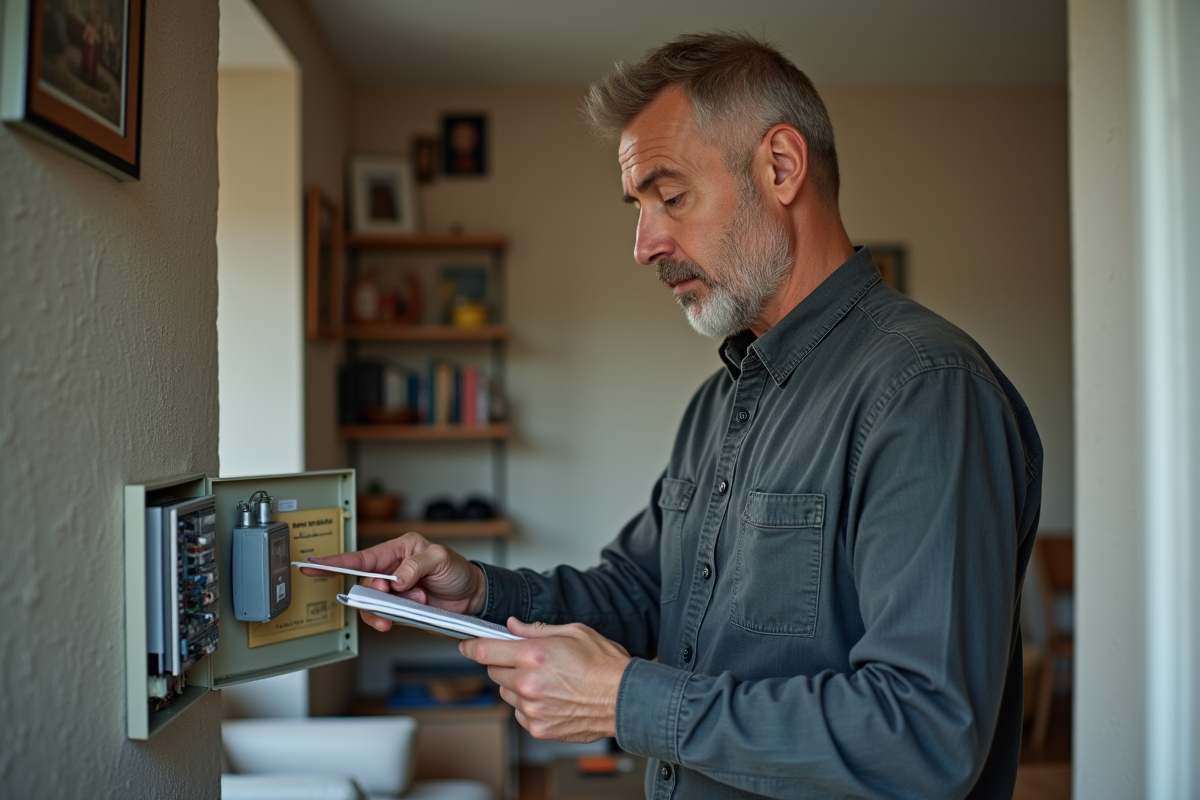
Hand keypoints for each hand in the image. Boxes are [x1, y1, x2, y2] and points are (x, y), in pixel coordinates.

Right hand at [302, 532, 485, 630]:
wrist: (472, 597)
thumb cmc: (458, 571)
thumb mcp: (441, 558)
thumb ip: (416, 565)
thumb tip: (396, 578)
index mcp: (399, 550)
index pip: (362, 556)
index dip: (336, 561)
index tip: (314, 565)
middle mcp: (393, 570)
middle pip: (364, 582)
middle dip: (373, 590)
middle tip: (389, 593)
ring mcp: (395, 592)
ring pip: (371, 603)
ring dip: (382, 608)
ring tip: (405, 606)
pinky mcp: (399, 610)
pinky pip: (382, 616)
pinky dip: (387, 619)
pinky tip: (398, 618)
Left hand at [459, 620, 630, 742]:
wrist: (625, 699)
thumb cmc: (605, 665)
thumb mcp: (573, 632)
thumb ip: (536, 629)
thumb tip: (513, 626)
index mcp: (534, 656)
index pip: (486, 650)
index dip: (472, 646)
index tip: (467, 646)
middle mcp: (528, 684)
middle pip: (495, 671)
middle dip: (505, 663)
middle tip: (529, 660)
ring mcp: (532, 709)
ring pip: (506, 694)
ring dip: (517, 685)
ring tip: (546, 680)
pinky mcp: (539, 728)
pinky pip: (520, 713)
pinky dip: (528, 705)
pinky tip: (551, 697)